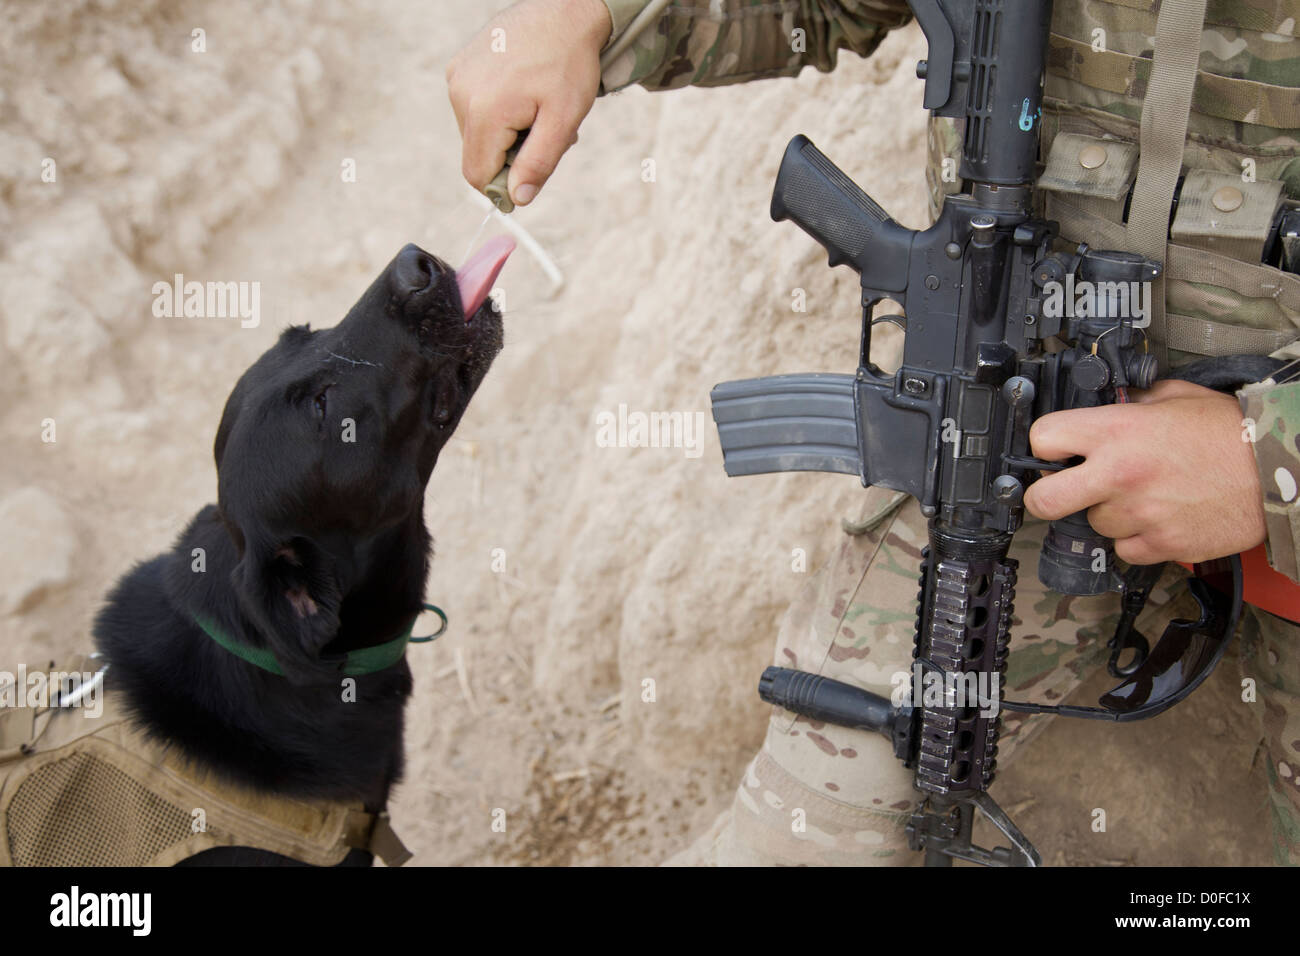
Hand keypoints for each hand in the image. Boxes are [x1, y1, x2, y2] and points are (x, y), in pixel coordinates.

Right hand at [446, 0, 610, 206]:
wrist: (564, 11)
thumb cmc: (569, 65)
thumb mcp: (563, 121)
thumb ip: (538, 163)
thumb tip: (516, 199)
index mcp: (484, 112)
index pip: (479, 176)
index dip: (505, 184)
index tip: (533, 170)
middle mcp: (461, 94)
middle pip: (478, 156)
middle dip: (511, 155)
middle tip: (544, 131)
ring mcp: (457, 77)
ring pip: (476, 133)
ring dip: (506, 134)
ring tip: (536, 108)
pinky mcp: (459, 66)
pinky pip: (473, 108)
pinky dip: (498, 111)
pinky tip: (522, 91)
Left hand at [1022, 379, 1266, 564]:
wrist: (1279, 469)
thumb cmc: (1232, 433)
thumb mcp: (1176, 396)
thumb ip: (1133, 402)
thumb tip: (1109, 405)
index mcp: (1117, 431)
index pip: (1043, 438)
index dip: (1044, 445)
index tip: (1053, 452)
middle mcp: (1120, 474)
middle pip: (1044, 500)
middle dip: (1045, 496)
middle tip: (1061, 490)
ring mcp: (1139, 513)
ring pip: (1094, 523)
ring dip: (1109, 512)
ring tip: (1142, 495)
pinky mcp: (1161, 544)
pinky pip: (1125, 548)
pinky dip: (1136, 538)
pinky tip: (1157, 517)